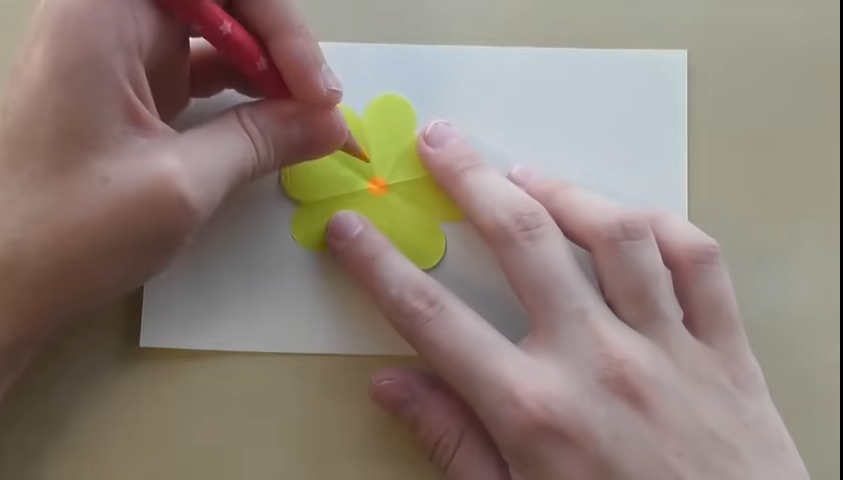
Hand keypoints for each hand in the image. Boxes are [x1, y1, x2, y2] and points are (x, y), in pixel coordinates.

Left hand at [0, 0, 345, 349]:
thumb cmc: (63, 232)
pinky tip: (278, 126)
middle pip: (221, 5)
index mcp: (102, 14)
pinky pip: (202, 74)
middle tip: (322, 104)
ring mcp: (119, 56)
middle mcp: (108, 20)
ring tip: (310, 119)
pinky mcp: (130, 92)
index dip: (277, 25)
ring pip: (218, 37)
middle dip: (279, 47)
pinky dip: (245, 98)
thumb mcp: (179, 185)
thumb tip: (330, 124)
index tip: (314, 88)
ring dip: (269, 73)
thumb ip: (262, 141)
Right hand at [326, 122, 808, 478]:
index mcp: (533, 410)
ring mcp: (666, 349)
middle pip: (522, 241)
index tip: (351, 230)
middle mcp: (598, 362)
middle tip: (440, 142)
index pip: (431, 317)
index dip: (378, 265)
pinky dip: (663, 226)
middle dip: (470, 180)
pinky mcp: (724, 350)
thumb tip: (390, 387)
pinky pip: (698, 262)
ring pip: (615, 234)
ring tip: (525, 173)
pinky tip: (629, 218)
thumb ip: (452, 442)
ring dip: (563, 191)